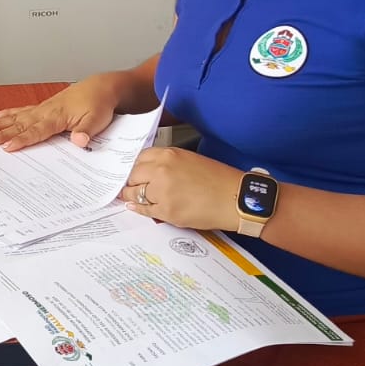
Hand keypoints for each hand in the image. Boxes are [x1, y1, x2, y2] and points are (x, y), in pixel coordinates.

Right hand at [0, 76, 121, 151]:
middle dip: (1, 133)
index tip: (6, 146)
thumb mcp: (99, 119)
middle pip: (20, 124)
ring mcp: (42, 108)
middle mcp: (45, 111)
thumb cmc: (99, 104)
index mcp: (57, 116)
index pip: (36, 130)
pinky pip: (21, 110)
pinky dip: (7, 113)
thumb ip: (87, 131)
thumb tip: (78, 141)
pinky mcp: (43, 107)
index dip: (21, 139)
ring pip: (16, 116)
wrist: (101, 87)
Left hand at [120, 147, 243, 230]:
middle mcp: (162, 170)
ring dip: (131, 196)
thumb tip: (150, 171)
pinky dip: (138, 209)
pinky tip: (136, 208)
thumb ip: (168, 163)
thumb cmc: (219, 180)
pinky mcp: (166, 210)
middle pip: (133, 175)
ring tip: (130, 198)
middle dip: (130, 182)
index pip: (139, 158)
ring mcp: (162, 191)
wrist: (236, 199)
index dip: (134, 167)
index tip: (131, 173)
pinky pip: (144, 210)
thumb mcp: (190, 160)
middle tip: (128, 187)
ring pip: (134, 193)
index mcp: (169, 155)